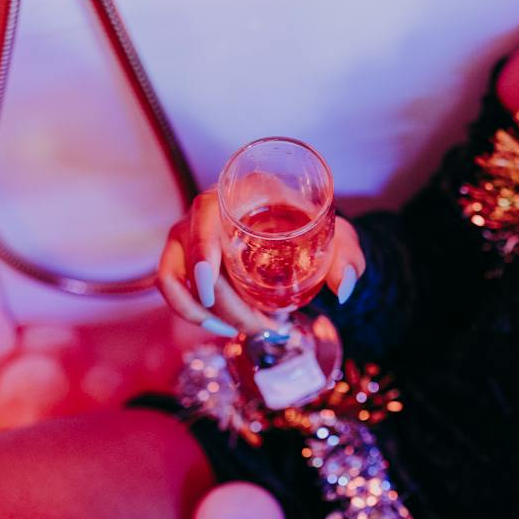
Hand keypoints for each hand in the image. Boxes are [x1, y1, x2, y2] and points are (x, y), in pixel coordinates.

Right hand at [156, 192, 365, 338]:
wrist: (299, 235)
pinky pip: (171, 285)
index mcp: (243, 190)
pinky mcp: (183, 256)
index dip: (203, 246)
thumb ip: (348, 258)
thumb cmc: (314, 231)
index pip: (207, 211)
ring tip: (243, 328)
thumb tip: (343, 288)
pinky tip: (220, 326)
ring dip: (203, 310)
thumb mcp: (338, 240)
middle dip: (223, 300)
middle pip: (194, 255)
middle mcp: (208, 207)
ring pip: (175, 275)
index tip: (212, 282)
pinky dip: (189, 311)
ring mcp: (190, 232)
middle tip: (261, 324)